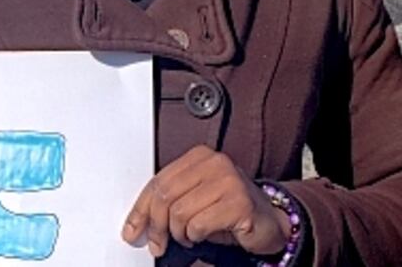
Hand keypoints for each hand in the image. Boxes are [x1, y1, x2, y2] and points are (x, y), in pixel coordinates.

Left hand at [121, 146, 291, 257]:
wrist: (269, 222)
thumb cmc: (229, 210)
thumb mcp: (195, 199)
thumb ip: (170, 201)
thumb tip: (139, 223)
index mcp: (199, 156)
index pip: (159, 180)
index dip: (141, 208)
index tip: (132, 229)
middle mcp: (214, 163)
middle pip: (165, 195)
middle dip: (156, 225)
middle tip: (158, 244)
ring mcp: (228, 180)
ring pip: (180, 212)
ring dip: (179, 233)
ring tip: (189, 237)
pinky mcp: (238, 203)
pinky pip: (199, 224)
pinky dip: (196, 236)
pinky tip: (204, 236)